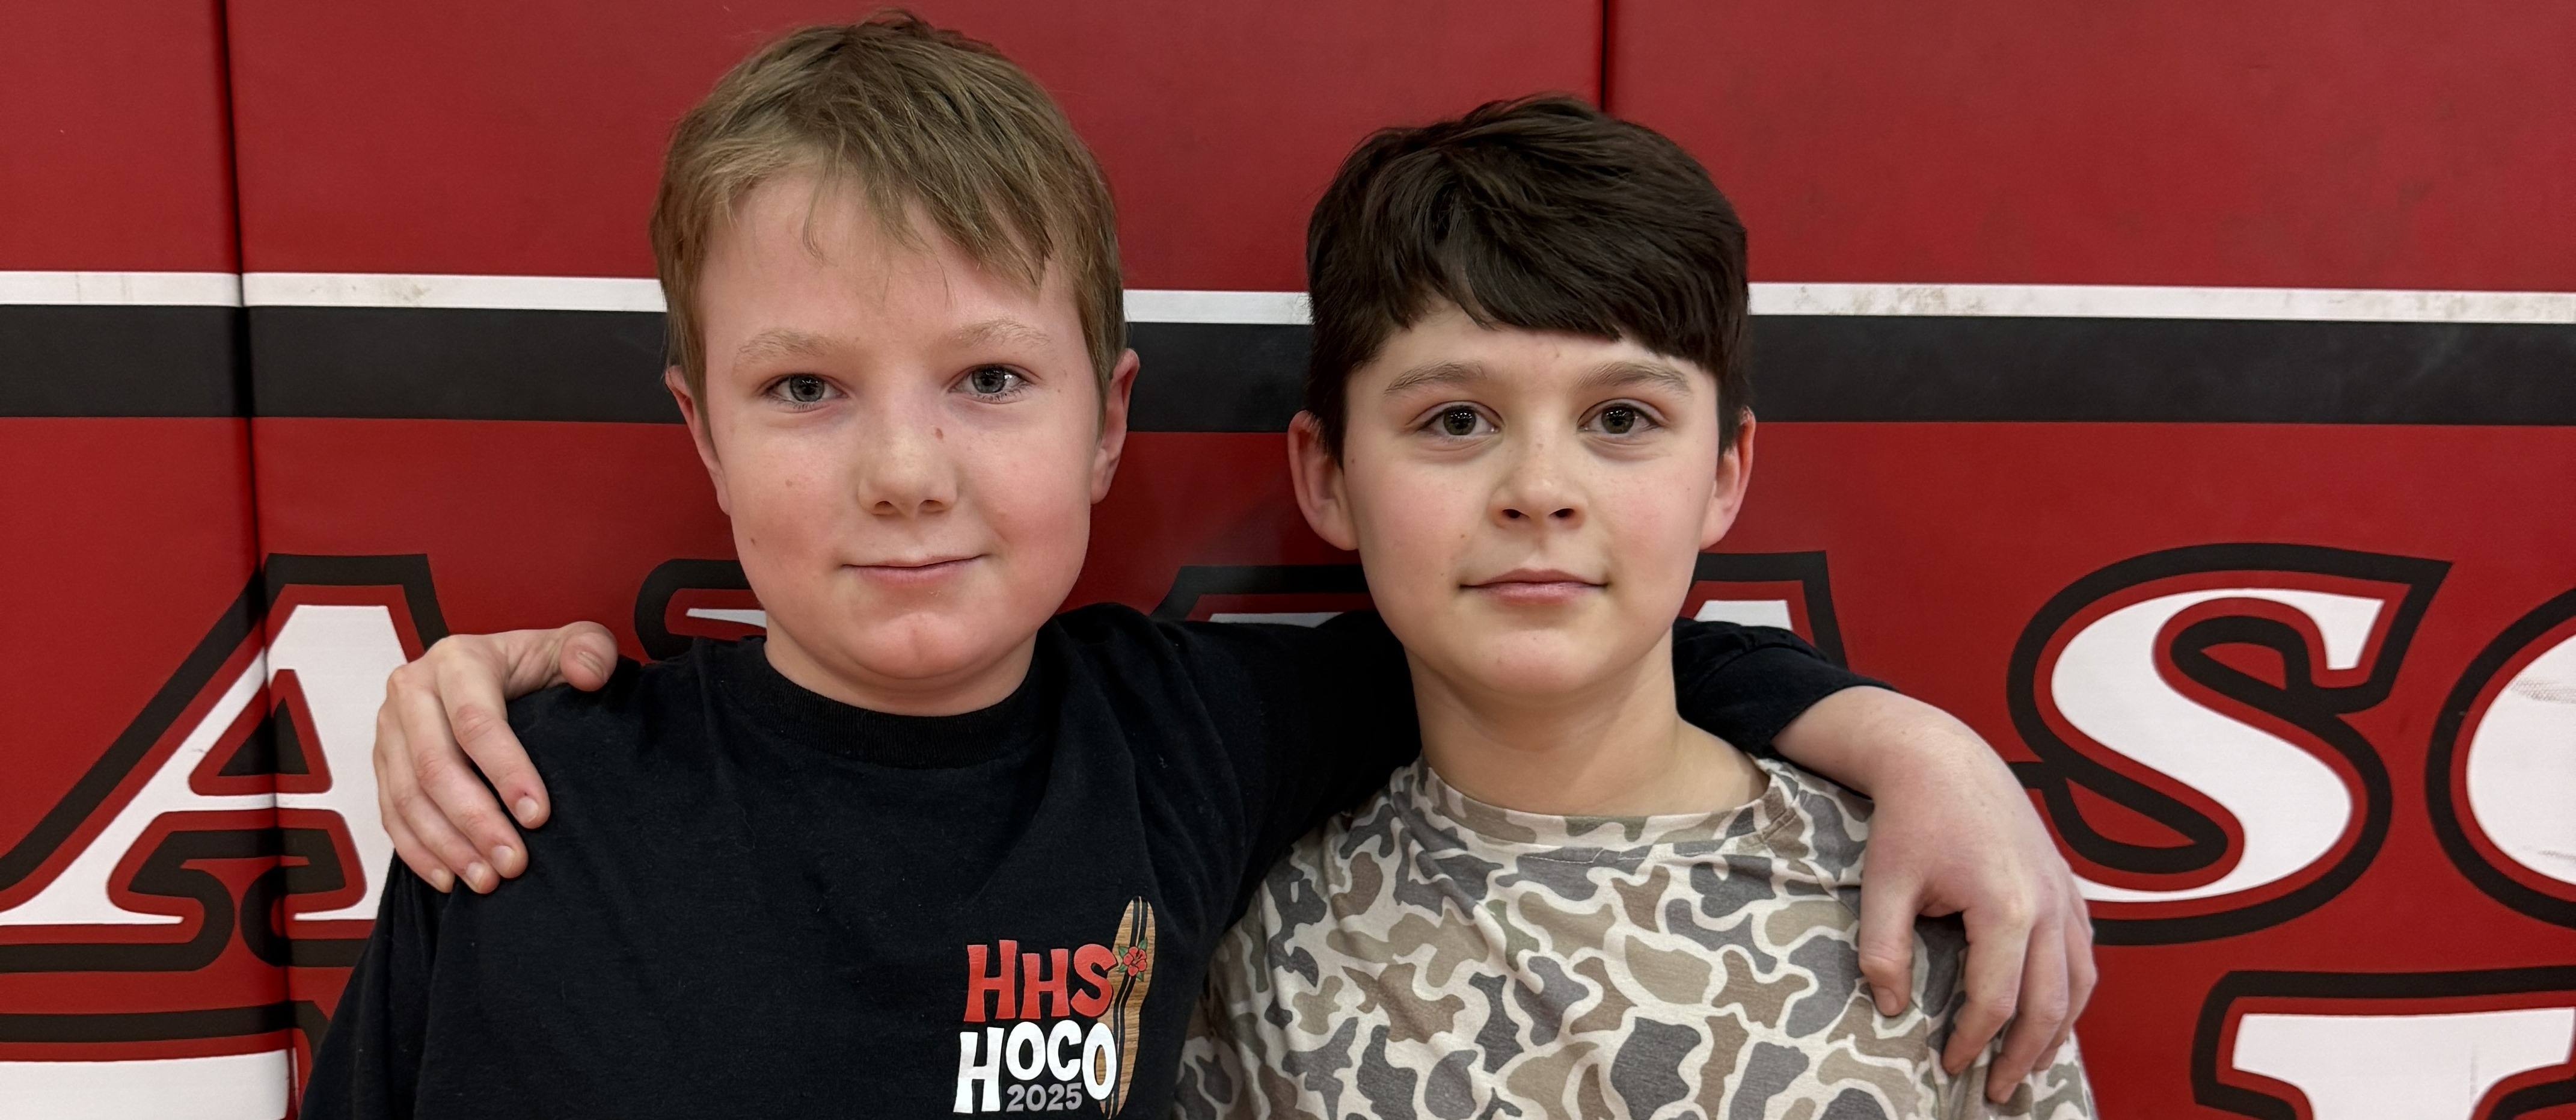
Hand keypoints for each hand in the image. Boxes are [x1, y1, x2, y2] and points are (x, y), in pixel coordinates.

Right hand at [373, 622, 618, 892]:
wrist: (498, 671)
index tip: (538, 816)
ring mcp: (390, 729)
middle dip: (475, 821)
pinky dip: (418, 851)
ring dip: (447, 845)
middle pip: (435, 766)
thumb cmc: (537, 665)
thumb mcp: (572, 645)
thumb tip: (587, 674)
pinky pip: (389, 814)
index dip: (506, 771)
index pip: (475, 721)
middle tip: (513, 863)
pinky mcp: (382, 762)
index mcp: (456, 660)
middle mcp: (412, 690)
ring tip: (487, 880)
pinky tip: (450, 879)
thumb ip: (589, 650)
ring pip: (406, 797)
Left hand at [1771, 687, 2096, 1102]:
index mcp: (2006, 907)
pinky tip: (2054, 1010)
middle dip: (2024, 1055)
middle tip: (1996, 1090)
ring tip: (2031, 1063)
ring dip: (2060, 1030)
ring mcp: (2065, 893)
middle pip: (2051, 1004)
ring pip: (2082, 982)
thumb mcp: (1884, 884)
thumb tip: (1892, 1009)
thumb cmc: (1909, 818)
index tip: (1948, 1065)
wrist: (1941, 756)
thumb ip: (1884, 951)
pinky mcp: (2067, 883)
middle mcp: (2048, 904)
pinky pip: (2086, 951)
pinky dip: (2075, 990)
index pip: (1997, 1001)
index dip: (1972, 1041)